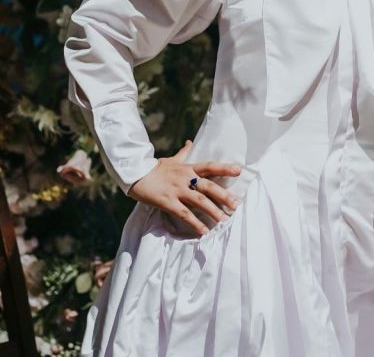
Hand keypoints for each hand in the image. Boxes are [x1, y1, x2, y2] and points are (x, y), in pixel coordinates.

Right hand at [127, 139, 241, 236]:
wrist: (134, 173)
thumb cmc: (154, 167)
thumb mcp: (171, 159)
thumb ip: (183, 152)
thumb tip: (190, 142)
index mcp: (188, 167)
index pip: (210, 166)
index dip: (224, 168)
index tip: (239, 171)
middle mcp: (185, 178)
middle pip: (208, 186)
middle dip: (223, 195)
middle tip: (236, 204)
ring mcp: (177, 190)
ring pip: (199, 201)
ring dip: (213, 211)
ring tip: (224, 221)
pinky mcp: (167, 202)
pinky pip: (183, 214)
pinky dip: (194, 223)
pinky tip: (203, 231)